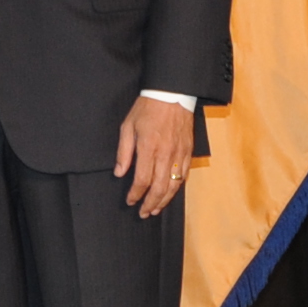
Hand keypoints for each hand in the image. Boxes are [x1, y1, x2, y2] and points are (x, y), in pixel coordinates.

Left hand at [114, 96, 195, 217]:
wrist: (173, 93)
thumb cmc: (147, 108)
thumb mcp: (127, 126)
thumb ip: (123, 152)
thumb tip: (119, 172)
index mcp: (148, 147)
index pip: (142, 180)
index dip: (135, 194)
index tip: (130, 201)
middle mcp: (166, 153)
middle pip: (160, 187)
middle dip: (151, 203)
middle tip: (143, 213)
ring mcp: (179, 153)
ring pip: (174, 184)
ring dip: (165, 200)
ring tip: (156, 209)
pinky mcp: (188, 150)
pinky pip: (184, 174)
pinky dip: (177, 187)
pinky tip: (170, 193)